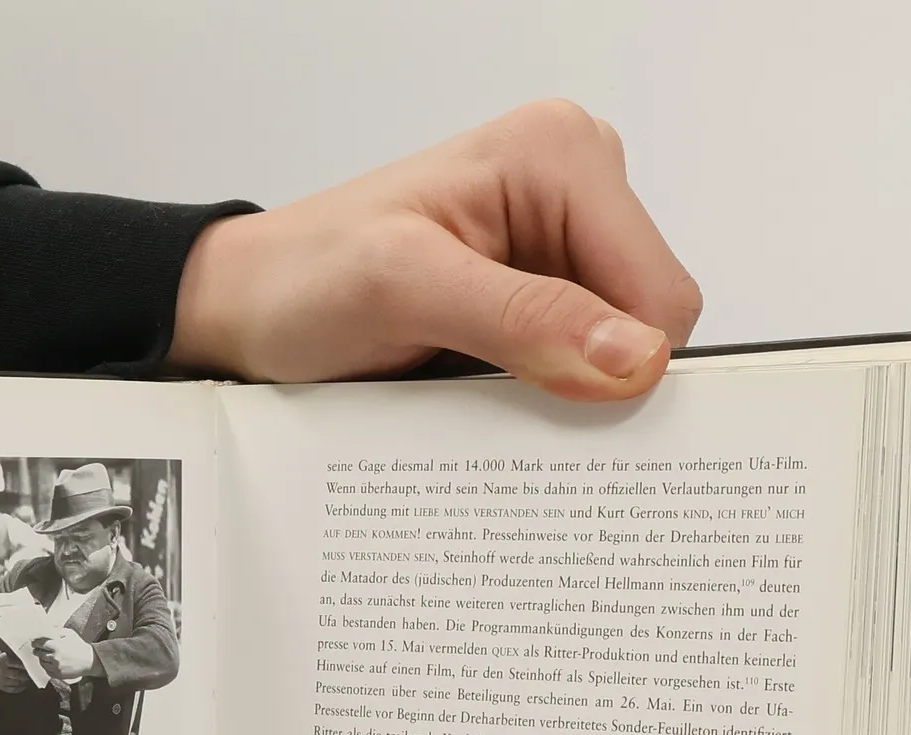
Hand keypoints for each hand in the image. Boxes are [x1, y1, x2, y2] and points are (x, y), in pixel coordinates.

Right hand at [0, 653, 34, 694]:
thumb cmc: (1, 662)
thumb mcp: (5, 656)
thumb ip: (14, 657)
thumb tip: (28, 659)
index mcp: (2, 661)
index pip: (15, 663)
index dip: (23, 665)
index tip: (30, 665)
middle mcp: (2, 671)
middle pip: (16, 674)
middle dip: (25, 675)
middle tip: (32, 674)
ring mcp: (1, 680)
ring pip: (16, 682)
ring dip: (24, 681)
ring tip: (29, 679)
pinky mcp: (2, 687)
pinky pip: (13, 689)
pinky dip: (20, 688)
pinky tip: (24, 685)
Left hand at [33, 628, 95, 682]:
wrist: (89, 661)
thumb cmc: (80, 646)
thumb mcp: (70, 634)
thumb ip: (57, 630)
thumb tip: (46, 629)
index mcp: (57, 646)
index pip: (39, 644)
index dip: (35, 643)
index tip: (34, 642)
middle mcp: (55, 657)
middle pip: (38, 653)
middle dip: (37, 650)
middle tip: (37, 649)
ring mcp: (56, 667)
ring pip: (42, 663)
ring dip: (42, 658)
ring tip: (45, 655)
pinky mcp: (58, 674)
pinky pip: (47, 671)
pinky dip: (47, 667)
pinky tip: (50, 663)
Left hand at [170, 100, 700, 400]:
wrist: (248, 309)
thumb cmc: (303, 280)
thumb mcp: (403, 290)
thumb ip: (522, 318)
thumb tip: (633, 356)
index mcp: (562, 157)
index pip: (663, 296)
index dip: (622, 368)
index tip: (547, 402)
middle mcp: (574, 190)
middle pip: (649, 327)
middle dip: (590, 380)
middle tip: (495, 397)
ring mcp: (556, 246)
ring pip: (617, 356)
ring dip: (558, 393)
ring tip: (472, 388)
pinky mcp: (535, 295)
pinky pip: (575, 366)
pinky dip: (538, 396)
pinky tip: (477, 391)